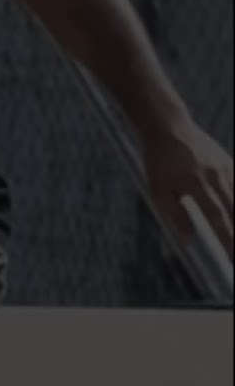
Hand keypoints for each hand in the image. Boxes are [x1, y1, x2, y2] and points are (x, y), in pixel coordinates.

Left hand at [142, 120, 233, 259]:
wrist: (169, 127)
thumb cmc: (159, 161)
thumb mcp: (158, 189)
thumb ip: (175, 215)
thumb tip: (188, 240)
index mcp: (197, 185)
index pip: (217, 217)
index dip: (228, 238)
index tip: (232, 257)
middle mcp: (216, 177)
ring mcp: (226, 168)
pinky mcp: (229, 162)